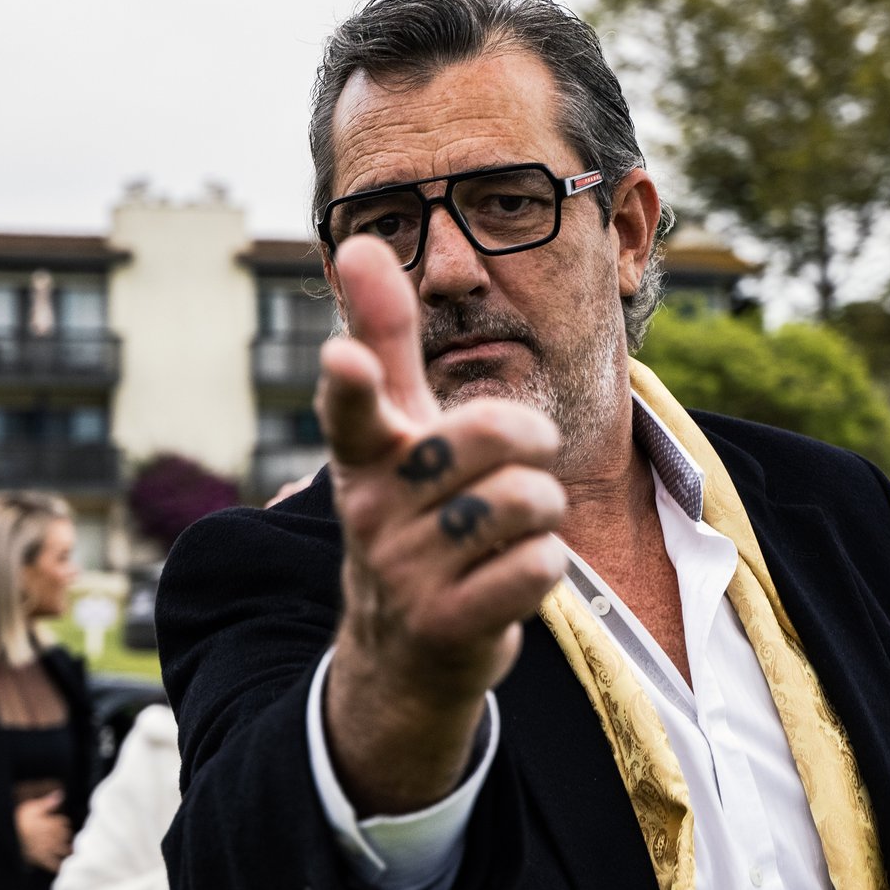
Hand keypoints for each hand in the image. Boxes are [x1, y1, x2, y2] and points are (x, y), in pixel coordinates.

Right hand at [15, 790, 72, 871]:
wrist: (9, 833)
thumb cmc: (20, 818)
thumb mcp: (33, 806)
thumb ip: (49, 802)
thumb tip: (61, 793)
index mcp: (51, 822)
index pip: (64, 823)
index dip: (63, 823)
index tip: (63, 824)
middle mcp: (52, 835)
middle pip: (66, 836)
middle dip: (67, 836)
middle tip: (66, 837)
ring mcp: (47, 847)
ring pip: (63, 849)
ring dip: (67, 850)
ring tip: (71, 851)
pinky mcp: (40, 857)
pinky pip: (52, 864)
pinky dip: (58, 866)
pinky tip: (62, 867)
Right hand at [318, 237, 567, 815]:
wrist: (404, 652)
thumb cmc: (411, 509)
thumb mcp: (395, 427)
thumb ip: (382, 334)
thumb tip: (357, 237)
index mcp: (363, 454)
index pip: (353, 408)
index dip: (353, 382)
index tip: (344, 360)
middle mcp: (373, 509)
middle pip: (492, 434)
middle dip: (528, 437)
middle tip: (512, 461)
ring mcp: (405, 571)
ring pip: (528, 499)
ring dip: (541, 509)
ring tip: (504, 528)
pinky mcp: (447, 624)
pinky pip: (540, 563)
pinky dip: (545, 565)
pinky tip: (509, 575)